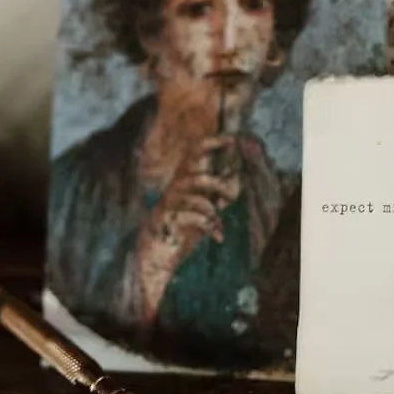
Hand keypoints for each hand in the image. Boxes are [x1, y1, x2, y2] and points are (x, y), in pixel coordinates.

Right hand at [134, 135, 241, 321]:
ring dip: (212, 208)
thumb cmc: (183, 227)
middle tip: (231, 197)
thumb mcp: (204, 209)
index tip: (232, 140)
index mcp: (184, 178)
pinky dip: (210, 226)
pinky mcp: (168, 221)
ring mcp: (170, 204)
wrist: (156, 254)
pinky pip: (192, 218)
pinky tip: (218, 236)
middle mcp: (176, 188)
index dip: (212, 143)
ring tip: (220, 220)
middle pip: (196, 175)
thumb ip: (218, 194)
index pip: (195, 152)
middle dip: (218, 184)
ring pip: (194, 197)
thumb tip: (237, 180)